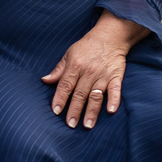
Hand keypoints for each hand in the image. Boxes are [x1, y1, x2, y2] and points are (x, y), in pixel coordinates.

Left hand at [41, 10, 148, 129]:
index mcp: (75, 65)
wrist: (110, 36)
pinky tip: (110, 111)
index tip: (56, 111)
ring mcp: (103, 75)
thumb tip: (45, 80)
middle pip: (80, 94)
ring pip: (96, 96)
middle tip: (70, 124)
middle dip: (74, 110)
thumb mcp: (69, 54)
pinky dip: (114, 100)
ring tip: (88, 125)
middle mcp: (89, 71)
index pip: (65, 85)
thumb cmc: (86, 46)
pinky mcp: (116, 76)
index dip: (60, 98)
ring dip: (92, 111)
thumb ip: (58, 70)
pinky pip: (116, 90)